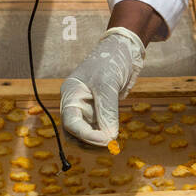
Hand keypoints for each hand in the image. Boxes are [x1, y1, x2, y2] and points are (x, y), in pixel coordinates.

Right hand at [60, 27, 145, 144]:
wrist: (124, 50)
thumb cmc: (111, 61)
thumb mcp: (108, 85)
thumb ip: (107, 112)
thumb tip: (110, 138)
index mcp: (71, 95)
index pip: (71, 122)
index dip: (86, 135)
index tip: (105, 141)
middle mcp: (75, 104)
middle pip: (74, 134)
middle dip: (90, 142)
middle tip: (110, 145)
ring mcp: (86, 109)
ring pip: (84, 136)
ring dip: (97, 143)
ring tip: (114, 144)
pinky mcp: (98, 111)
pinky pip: (97, 130)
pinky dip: (104, 137)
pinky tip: (114, 138)